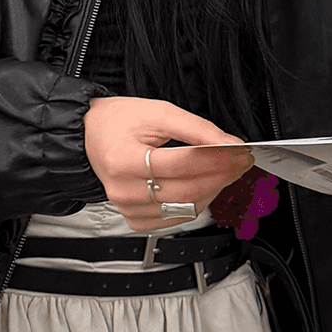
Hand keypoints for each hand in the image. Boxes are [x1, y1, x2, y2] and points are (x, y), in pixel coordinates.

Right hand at [83, 96, 254, 231]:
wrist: (90, 136)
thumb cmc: (119, 122)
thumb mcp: (158, 112)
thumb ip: (197, 129)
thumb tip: (230, 144)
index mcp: (123, 159)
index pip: (182, 163)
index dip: (217, 158)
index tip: (240, 151)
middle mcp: (123, 189)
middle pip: (187, 190)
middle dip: (222, 175)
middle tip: (241, 161)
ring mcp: (128, 207)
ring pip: (185, 208)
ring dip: (213, 190)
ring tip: (226, 171)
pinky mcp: (135, 218)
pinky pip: (175, 217)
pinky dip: (196, 203)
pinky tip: (205, 186)